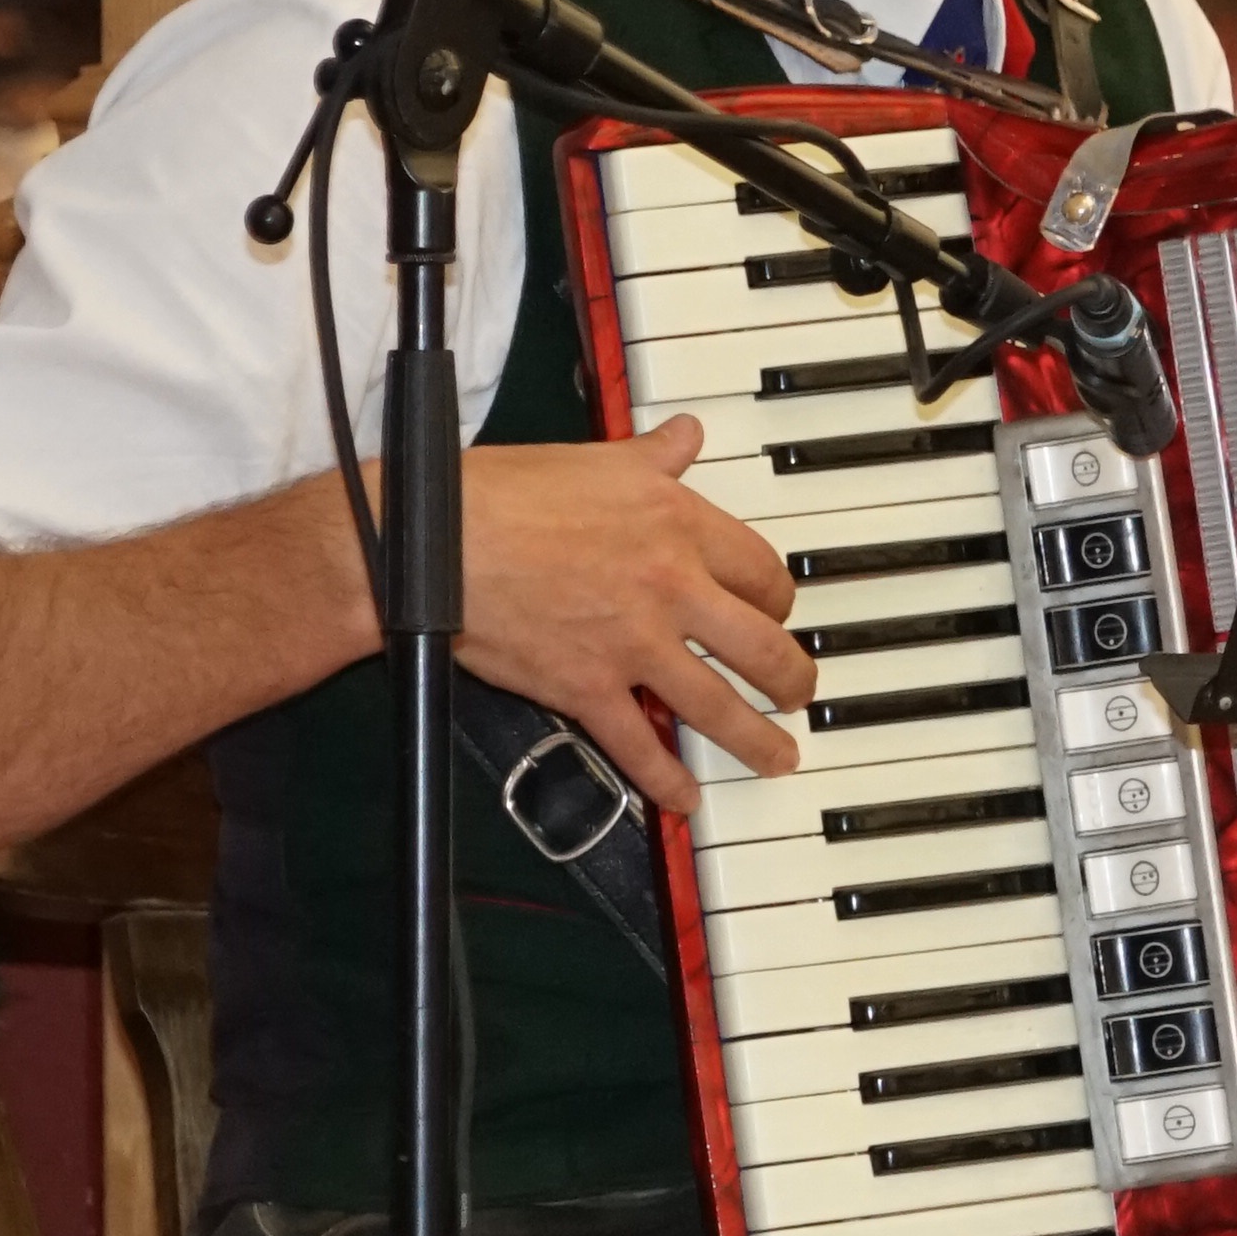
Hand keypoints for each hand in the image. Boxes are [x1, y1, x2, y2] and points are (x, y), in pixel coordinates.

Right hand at [442, 416, 807, 804]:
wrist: (438, 539)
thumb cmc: (504, 491)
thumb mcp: (594, 458)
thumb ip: (652, 457)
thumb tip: (687, 435)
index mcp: (679, 526)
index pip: (762, 571)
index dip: (779, 599)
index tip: (778, 612)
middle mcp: (672, 588)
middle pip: (763, 646)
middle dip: (792, 677)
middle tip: (798, 692)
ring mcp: (635, 645)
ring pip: (719, 705)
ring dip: (758, 740)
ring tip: (780, 757)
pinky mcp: (590, 689)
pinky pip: (640, 746)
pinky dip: (666, 782)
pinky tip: (685, 800)